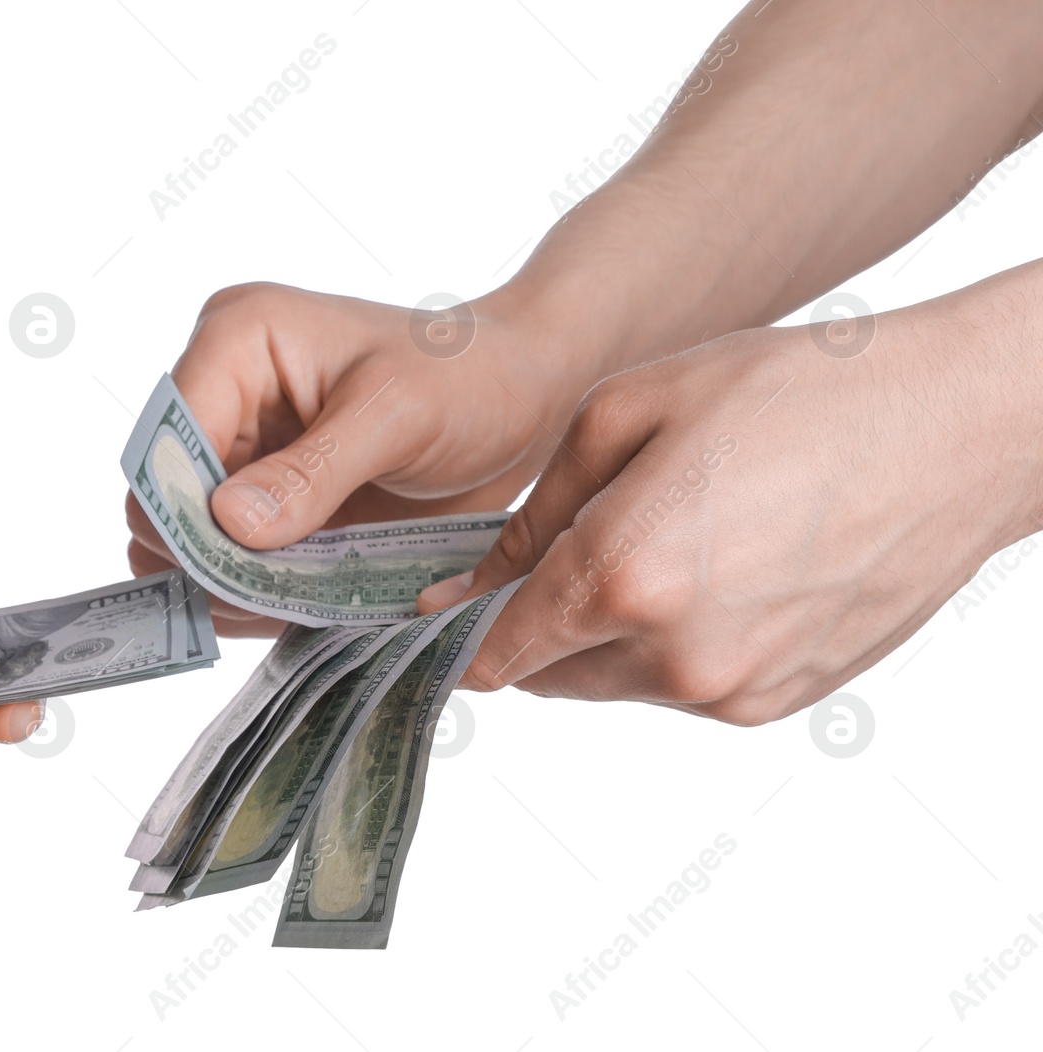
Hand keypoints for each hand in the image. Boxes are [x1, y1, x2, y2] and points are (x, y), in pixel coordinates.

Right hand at [126, 281, 616, 634]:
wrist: (524, 398)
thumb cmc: (470, 377)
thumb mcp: (397, 414)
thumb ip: (312, 471)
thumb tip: (228, 524)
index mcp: (236, 341)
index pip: (166, 443)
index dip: (187, 514)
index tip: (241, 570)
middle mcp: (222, 394)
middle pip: (165, 502)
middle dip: (210, 560)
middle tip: (279, 596)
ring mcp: (241, 454)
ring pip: (190, 547)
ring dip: (234, 588)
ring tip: (304, 599)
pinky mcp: (265, 503)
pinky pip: (231, 568)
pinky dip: (259, 597)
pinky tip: (308, 603)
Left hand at [417, 266, 1042, 724]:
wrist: (954, 427)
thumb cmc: (795, 392)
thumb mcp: (633, 407)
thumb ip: (538, 505)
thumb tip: (481, 575)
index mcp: (625, 577)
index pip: (499, 650)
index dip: (457, 635)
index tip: (434, 613)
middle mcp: (675, 656)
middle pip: (550, 676)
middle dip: (531, 627)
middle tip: (552, 558)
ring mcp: (734, 690)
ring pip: (616, 684)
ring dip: (605, 637)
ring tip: (661, 545)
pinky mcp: (781, 703)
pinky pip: (684, 688)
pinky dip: (671, 647)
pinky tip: (717, 572)